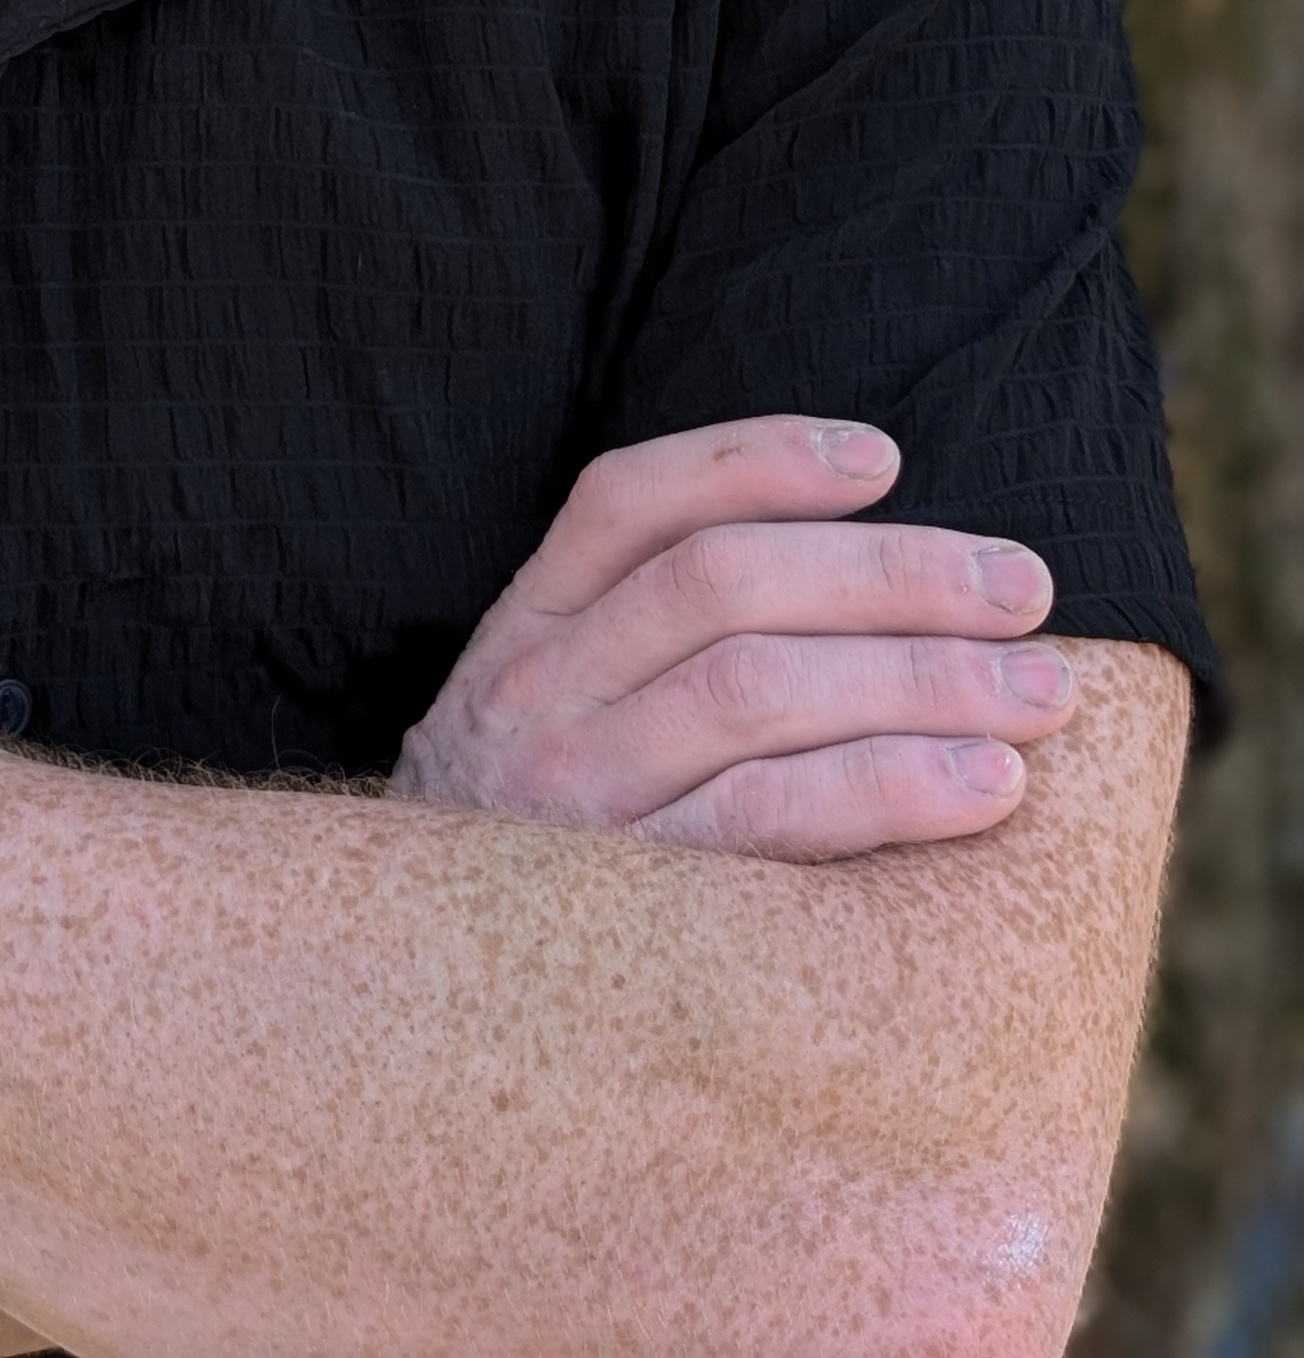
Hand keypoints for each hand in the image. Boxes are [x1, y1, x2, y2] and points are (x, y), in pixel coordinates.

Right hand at [393, 416, 1073, 858]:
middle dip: (890, 571)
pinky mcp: (629, 906)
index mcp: (521, 634)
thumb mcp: (544, 722)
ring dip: (919, 675)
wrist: (431, 1013)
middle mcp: (534, 700)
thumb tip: (847, 567)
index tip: (885, 456)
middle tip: (1025, 586)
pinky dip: (888, 785)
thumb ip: (637, 645)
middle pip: (719, 585)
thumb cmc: (540, 852)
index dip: (758, 461)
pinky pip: (770, 820)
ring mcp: (575, 801)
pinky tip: (985, 784)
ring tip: (1040, 692)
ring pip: (756, 689)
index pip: (627, 503)